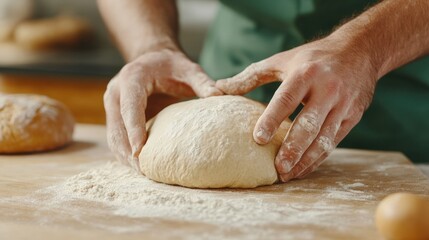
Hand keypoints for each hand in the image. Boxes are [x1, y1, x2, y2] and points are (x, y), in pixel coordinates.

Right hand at [104, 49, 221, 169]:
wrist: (154, 60)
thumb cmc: (172, 65)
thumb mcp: (189, 69)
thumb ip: (203, 81)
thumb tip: (219, 96)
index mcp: (132, 78)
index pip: (129, 106)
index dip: (133, 128)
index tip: (139, 151)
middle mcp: (117, 92)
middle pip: (117, 126)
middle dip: (128, 150)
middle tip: (144, 171)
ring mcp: (114, 106)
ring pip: (113, 137)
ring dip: (125, 157)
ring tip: (143, 174)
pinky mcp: (116, 118)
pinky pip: (117, 139)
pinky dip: (126, 154)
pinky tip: (141, 167)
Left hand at [216, 38, 376, 181]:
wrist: (360, 50)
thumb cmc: (312, 57)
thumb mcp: (281, 60)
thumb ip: (251, 76)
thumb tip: (219, 88)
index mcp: (306, 73)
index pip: (287, 99)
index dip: (272, 119)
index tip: (258, 139)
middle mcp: (327, 89)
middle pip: (309, 124)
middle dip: (293, 149)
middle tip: (278, 168)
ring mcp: (343, 104)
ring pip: (324, 138)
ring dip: (306, 159)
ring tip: (288, 175)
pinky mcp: (352, 116)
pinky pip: (334, 141)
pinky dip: (319, 157)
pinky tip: (303, 168)